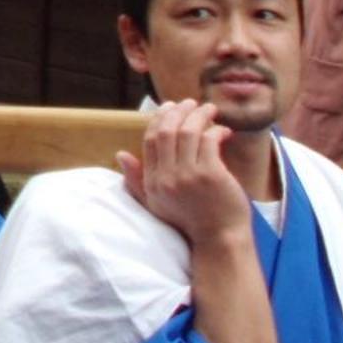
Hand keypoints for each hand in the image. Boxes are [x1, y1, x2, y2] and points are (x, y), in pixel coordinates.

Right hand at [116, 100, 249, 249]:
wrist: (220, 240)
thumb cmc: (191, 222)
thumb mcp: (156, 203)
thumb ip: (137, 180)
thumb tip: (120, 155)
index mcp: (152, 181)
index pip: (150, 140)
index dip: (159, 119)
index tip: (170, 108)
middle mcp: (166, 176)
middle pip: (166, 131)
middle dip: (178, 112)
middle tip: (190, 102)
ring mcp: (188, 175)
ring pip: (188, 132)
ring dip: (199, 115)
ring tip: (209, 109)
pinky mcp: (210, 174)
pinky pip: (209, 141)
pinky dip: (215, 130)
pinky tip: (222, 130)